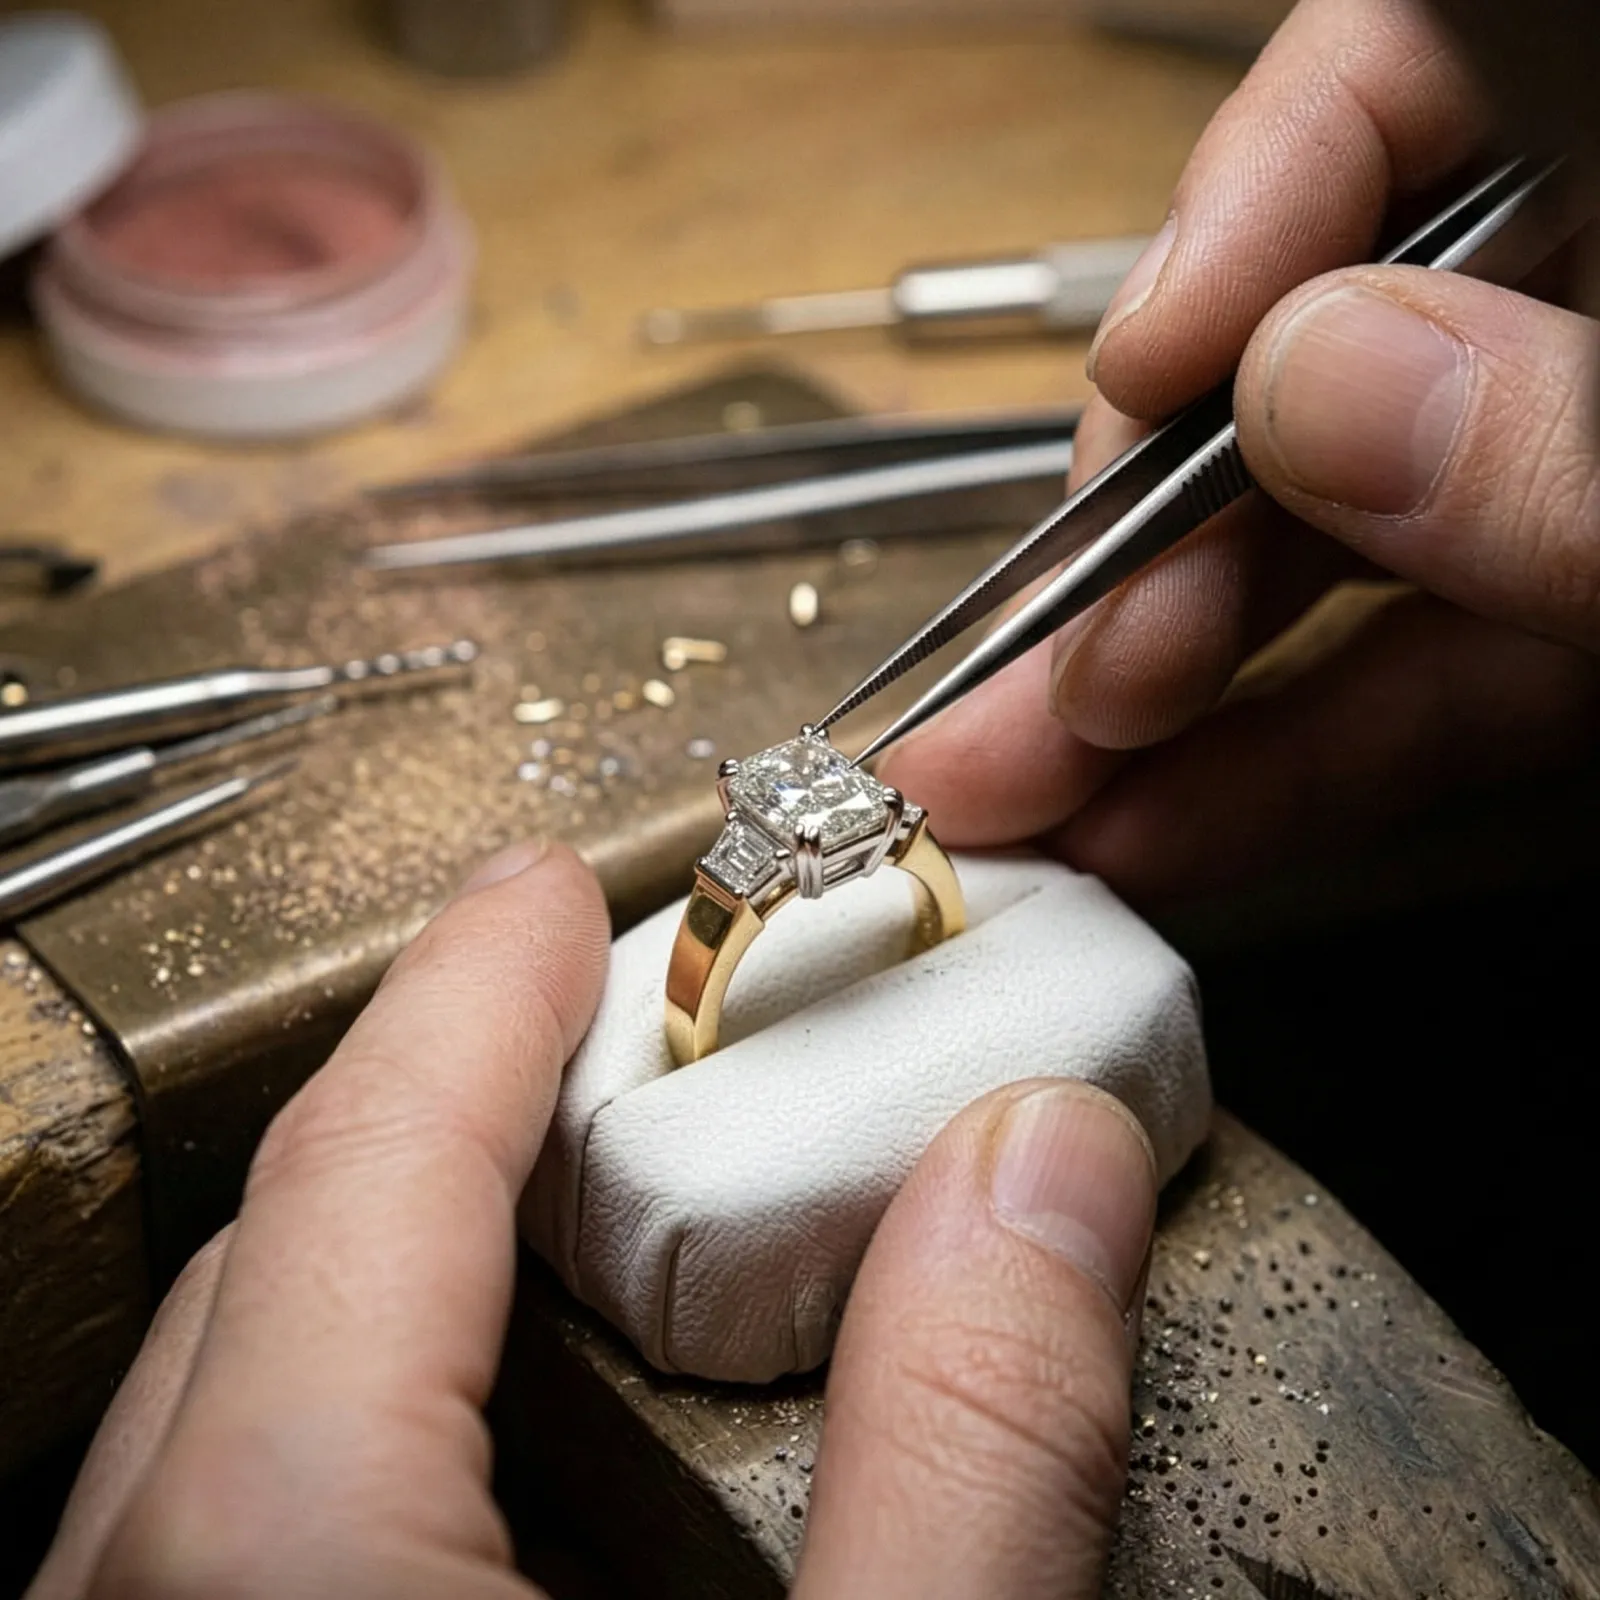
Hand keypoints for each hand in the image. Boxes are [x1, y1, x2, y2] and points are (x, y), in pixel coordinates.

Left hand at [30, 844, 1157, 1599]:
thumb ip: (968, 1453)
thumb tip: (1046, 1174)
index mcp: (287, 1572)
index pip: (360, 1170)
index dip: (474, 992)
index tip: (544, 887)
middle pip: (279, 1262)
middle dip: (435, 1115)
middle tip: (586, 1046)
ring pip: (230, 1401)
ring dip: (387, 1274)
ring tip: (557, 1231)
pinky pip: (220, 1523)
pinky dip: (354, 1424)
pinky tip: (495, 1473)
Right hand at [883, 0, 1599, 906]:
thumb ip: (1570, 445)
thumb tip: (1318, 384)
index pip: (1411, 82)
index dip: (1250, 204)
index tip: (1146, 356)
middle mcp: (1577, 327)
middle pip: (1312, 362)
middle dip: (1149, 534)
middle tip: (1042, 673)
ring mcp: (1553, 484)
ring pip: (1335, 552)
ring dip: (1167, 689)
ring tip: (1030, 789)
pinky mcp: (1569, 638)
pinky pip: (1417, 683)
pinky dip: (1287, 767)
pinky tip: (1161, 829)